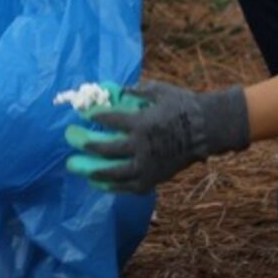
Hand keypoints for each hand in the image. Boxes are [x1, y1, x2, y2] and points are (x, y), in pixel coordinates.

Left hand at [65, 81, 249, 193]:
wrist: (207, 130)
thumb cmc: (184, 106)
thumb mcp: (161, 91)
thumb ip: (138, 90)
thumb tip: (119, 90)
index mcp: (142, 123)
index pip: (110, 120)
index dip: (93, 117)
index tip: (83, 114)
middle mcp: (141, 147)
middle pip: (105, 148)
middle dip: (85, 144)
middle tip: (70, 139)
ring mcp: (147, 166)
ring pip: (113, 172)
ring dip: (93, 169)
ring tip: (78, 167)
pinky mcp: (153, 178)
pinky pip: (128, 186)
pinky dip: (112, 186)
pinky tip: (99, 182)